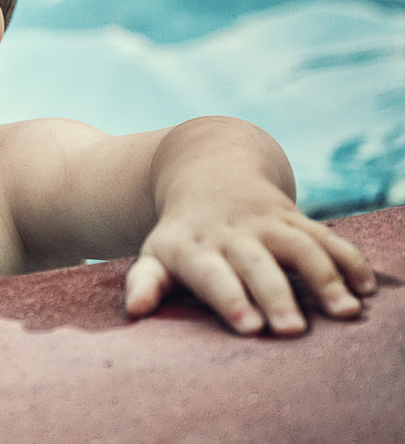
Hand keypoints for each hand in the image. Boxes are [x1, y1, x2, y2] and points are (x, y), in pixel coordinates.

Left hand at [124, 198, 377, 335]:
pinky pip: (327, 236)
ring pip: (301, 246)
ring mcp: (268, 223)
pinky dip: (349, 259)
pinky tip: (366, 288)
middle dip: (276, 295)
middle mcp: (233, 234)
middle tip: (292, 331)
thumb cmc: (179, 233)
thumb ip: (145, 281)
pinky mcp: (296, 218)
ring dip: (325, 278)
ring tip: (346, 313)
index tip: (249, 326)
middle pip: (258, 265)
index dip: (230, 298)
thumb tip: (134, 311)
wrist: (206, 171)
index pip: (212, 275)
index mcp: (194, 247)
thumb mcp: (155, 252)